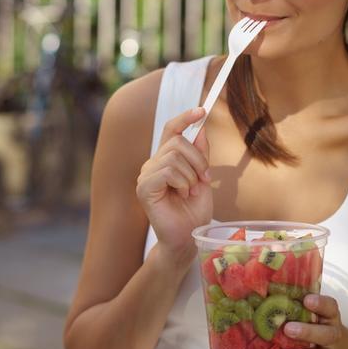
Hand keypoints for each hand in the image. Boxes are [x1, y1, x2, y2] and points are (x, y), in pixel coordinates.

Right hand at [136, 107, 212, 261]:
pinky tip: (182, 195)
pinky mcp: (144, 188)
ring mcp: (146, 175)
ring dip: (192, 175)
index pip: (171, 130)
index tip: (201, 110)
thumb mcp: (203, 177)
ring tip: (191, 192)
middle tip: (203, 179)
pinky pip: (168, 171)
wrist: (188, 238)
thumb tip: (200, 128)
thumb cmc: (194, 211)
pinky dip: (182, 182)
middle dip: (198, 159)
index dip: (185, 118)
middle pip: (177, 142)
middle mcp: (152, 164)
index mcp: (165, 160)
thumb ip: (200, 154)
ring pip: (174, 156)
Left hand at [281, 294, 347, 348]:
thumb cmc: (317, 324)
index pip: (330, 307)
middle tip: (288, 328)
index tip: (306, 300)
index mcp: (329, 317)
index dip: (320, 303)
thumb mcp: (314, 313)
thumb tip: (266, 290)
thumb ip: (297, 304)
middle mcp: (332, 335)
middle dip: (308, 332)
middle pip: (327, 334)